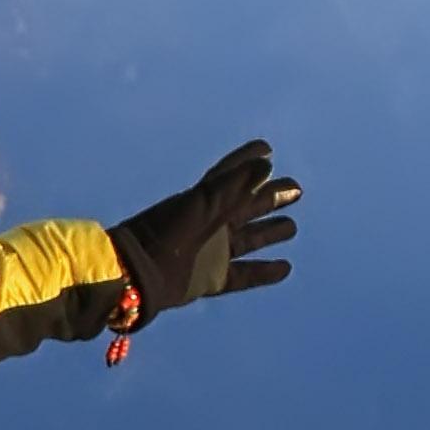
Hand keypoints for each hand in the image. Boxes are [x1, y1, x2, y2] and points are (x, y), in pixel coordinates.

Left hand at [107, 140, 299, 323]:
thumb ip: (233, 184)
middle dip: (270, 196)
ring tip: (292, 226)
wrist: (132, 277)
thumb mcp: (200, 205)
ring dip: (269, 232)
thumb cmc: (162, 235)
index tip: (268, 149)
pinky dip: (264, 272)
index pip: (231, 174)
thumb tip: (267, 164)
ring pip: (248, 239)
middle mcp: (209, 224)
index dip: (248, 160)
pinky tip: (286, 267)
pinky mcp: (210, 279)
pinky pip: (244, 275)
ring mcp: (210, 252)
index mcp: (204, 200)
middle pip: (246, 206)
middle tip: (297, 188)